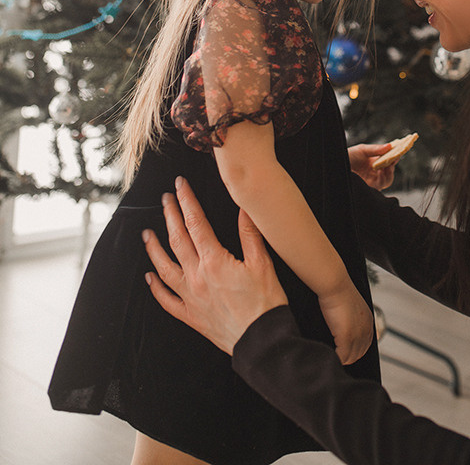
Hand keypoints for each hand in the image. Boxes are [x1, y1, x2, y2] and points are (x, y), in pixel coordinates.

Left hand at [143, 177, 287, 354]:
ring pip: (165, 268)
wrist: (261, 341)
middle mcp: (198, 277)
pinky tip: (150, 277)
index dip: (187, 202)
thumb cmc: (266, 304)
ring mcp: (191, 298)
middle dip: (170, 216)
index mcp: (215, 261)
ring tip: (147, 234)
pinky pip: (167, 301)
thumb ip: (250, 234)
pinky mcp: (191, 316)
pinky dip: (156, 288)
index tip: (180, 186)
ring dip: (154, 249)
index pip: (196, 224)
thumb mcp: (263, 264)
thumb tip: (243, 208)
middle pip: (178, 240)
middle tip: (165, 199)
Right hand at [318, 280, 374, 365]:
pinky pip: (342, 357)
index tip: (343, 353)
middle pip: (358, 354)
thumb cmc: (337, 289)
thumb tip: (340, 323)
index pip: (364, 344)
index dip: (353, 350)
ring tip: (330, 358)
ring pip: (350, 358)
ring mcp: (358, 334)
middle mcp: (366, 329)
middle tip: (334, 358)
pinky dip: (335, 359)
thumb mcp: (349, 304)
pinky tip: (328, 356)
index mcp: (368, 321)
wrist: (335, 283)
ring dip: (341, 360)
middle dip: (347, 357)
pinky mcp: (347, 337)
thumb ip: (349, 317)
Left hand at [348, 142, 396, 189]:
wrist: (338, 165)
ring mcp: (373, 179)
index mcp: (375, 161)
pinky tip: (381, 171)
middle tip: (394, 158)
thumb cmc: (348, 157)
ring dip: (390, 172)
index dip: (395, 156)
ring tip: (387, 165)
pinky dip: (383, 178)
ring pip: (388, 179)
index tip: (399, 151)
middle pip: (390, 170)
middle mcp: (375, 171)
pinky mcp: (370, 187)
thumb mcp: (362, 150)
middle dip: (393, 164)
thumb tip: (390, 146)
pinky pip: (381, 185)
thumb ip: (376, 149)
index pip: (388, 160)